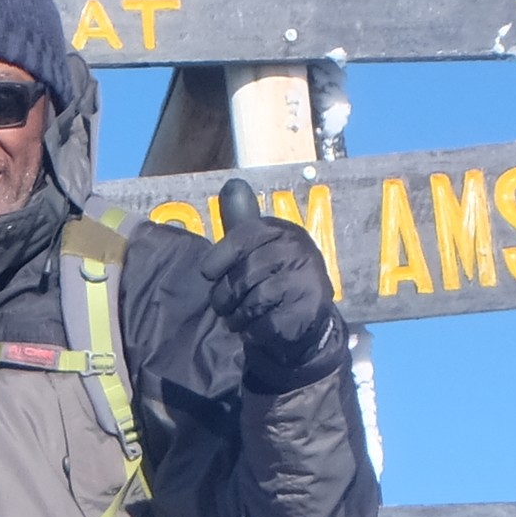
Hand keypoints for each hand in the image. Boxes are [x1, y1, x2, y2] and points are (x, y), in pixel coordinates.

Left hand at [220, 213, 351, 382]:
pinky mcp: (307, 312)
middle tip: (223, 305)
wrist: (306, 320)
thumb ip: (242, 221)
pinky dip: (253, 331)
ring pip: (253, 301)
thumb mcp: (259, 246)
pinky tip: (256, 329)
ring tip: (239, 318)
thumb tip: (232, 185)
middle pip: (244, 274)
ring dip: (237, 316)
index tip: (209, 274)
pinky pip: (265, 324)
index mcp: (283, 231)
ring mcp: (306, 281)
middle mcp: (298, 251)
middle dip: (225, 295)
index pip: (243, 237)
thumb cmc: (274, 279)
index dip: (219, 258)